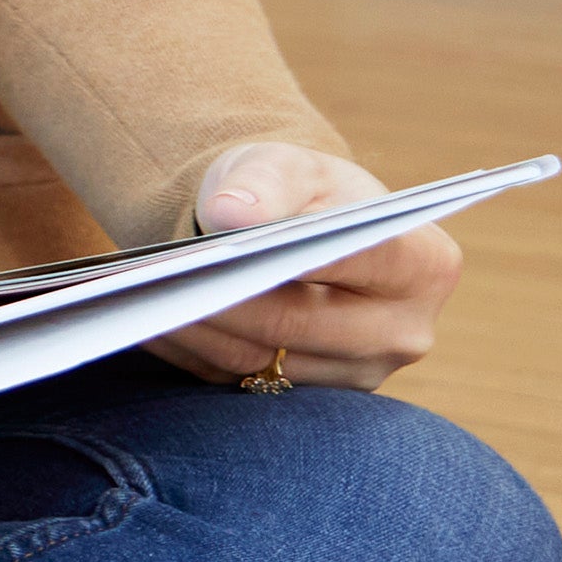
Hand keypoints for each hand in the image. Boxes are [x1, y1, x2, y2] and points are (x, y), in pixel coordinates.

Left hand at [148, 141, 461, 393]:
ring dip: (195, 331)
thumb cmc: (294, 190)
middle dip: (221, 301)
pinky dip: (190, 353)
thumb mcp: (283, 165)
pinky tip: (149, 324)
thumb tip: (230, 217)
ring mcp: (361, 373)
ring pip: (262, 362)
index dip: (289, 258)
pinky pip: (240, 384)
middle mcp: (404, 330)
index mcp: (423, 263)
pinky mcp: (312, 396)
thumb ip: (263, 183)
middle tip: (156, 282)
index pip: (357, 262)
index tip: (221, 250)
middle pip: (299, 324)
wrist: (293, 229)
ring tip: (138, 300)